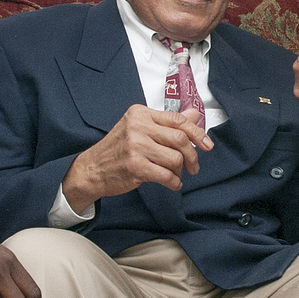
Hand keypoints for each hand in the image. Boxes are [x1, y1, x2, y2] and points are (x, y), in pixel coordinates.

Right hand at [63, 104, 213, 207]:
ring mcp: (136, 146)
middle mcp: (138, 127)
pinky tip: (171, 183)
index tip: (207, 144)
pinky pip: (166, 175)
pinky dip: (173, 182)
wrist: (92, 169)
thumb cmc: (118, 149)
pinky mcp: (135, 166)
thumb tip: (194, 114)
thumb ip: (166, 122)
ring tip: (175, 175)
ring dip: (180, 171)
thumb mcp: (140, 128)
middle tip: (194, 166)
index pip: (177, 119)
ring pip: (175, 158)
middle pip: (179, 139)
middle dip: (192, 155)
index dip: (197, 133)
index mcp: (141, 114)